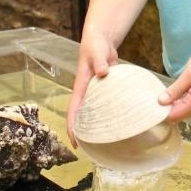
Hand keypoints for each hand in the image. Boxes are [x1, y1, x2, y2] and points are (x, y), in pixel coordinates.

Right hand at [66, 31, 117, 146]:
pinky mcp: (105, 88)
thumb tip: (102, 73)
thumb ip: (100, 62)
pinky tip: (118, 121)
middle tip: (87, 149)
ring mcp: (95, 91)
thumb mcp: (97, 52)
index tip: (74, 140)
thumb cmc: (96, 46)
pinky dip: (108, 113)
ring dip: (95, 124)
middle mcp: (86, 92)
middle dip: (81, 132)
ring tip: (102, 142)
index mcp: (81, 86)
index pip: (74, 109)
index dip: (72, 125)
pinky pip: (104, 104)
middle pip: (81, 115)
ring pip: (93, 111)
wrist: (101, 41)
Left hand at [158, 39, 190, 121]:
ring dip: (174, 103)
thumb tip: (160, 102)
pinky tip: (177, 90)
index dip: (162, 111)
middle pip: (178, 115)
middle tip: (158, 92)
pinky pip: (188, 105)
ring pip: (183, 111)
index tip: (153, 101)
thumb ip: (175, 89)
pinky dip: (180, 100)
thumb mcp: (189, 73)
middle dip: (167, 107)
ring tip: (168, 89)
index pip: (174, 116)